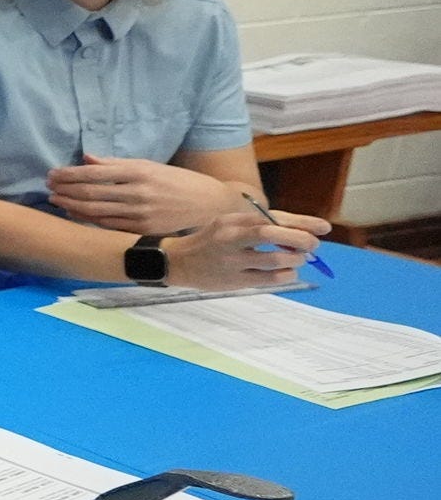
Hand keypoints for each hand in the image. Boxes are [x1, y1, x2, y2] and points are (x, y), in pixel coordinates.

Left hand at [47, 159, 302, 239]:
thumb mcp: (150, 166)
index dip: (69, 174)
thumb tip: (87, 157)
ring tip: (55, 200)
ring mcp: (140, 213)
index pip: (95, 173)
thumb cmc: (177, 182)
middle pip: (91, 192)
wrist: (211, 205)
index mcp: (139, 172)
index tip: (52, 173)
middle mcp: (138, 192)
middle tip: (48, 187)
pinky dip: (88, 220)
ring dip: (71, 205)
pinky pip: (108, 225)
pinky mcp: (143, 229)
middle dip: (65, 189)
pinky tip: (74, 214)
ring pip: (96, 211)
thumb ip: (116, 164)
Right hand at [159, 205, 323, 293]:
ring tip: (298, 260)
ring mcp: (232, 261)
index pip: (272, 219)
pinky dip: (285, 275)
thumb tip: (294, 231)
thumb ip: (256, 224)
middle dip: (300, 240)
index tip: (322, 229)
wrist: (177, 262)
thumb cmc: (209, 240)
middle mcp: (231, 239)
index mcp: (232, 222)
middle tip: (313, 246)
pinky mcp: (234, 281)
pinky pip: (269, 279)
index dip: (301, 224)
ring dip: (295, 260)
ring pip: (274, 260)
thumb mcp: (227, 223)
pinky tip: (287, 272)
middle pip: (271, 235)